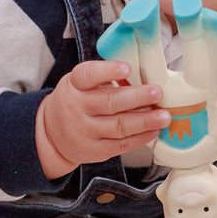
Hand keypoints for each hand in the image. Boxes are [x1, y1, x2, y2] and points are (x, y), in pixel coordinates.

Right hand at [36, 59, 169, 178]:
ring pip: (118, 126)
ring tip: (164, 115)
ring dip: (145, 120)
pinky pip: (121, 144)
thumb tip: (140, 73)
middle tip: (157, 92)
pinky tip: (154, 130)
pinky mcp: (94, 150)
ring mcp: (84, 132)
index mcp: (73, 85)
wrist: (52, 134)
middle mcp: (76, 108)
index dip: (107, 71)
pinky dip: (141, 137)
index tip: (127, 67)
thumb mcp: (78, 84)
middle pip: (109, 102)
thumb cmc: (75, 101)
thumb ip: (103, 78)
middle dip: (137, 97)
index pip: (88, 75)